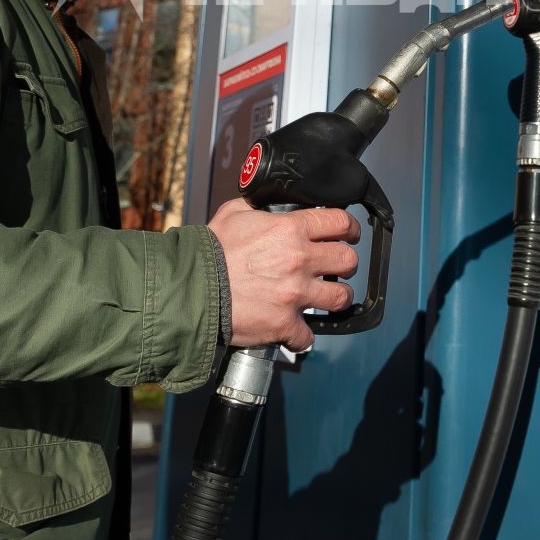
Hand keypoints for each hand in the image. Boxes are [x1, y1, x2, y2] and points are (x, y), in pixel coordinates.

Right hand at [207, 200, 361, 351]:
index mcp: (290, 230)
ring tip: (323, 297)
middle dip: (344, 263)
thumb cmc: (208, 252)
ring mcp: (295, 294)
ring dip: (334, 297)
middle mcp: (299, 260)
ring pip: (340, 297)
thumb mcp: (234, 214)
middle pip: (348, 260)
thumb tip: (269, 204)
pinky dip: (302, 334)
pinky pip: (308, 334)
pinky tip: (294, 329)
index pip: (339, 222)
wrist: (190, 290)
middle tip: (335, 266)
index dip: (348, 228)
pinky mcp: (285, 324)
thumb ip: (259, 207)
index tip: (348, 234)